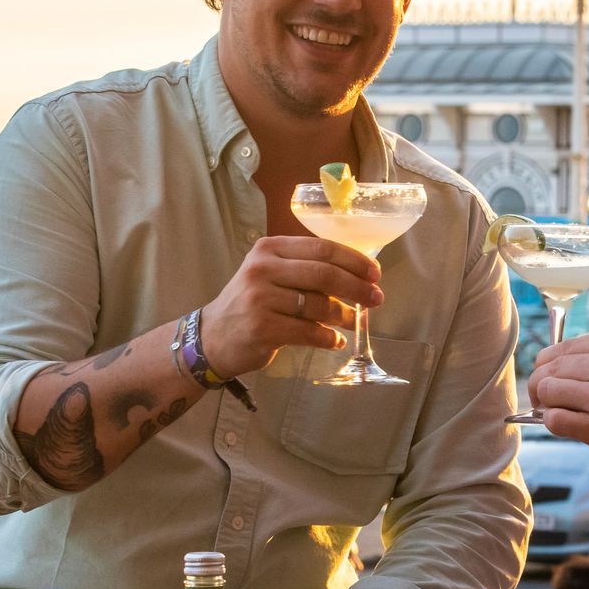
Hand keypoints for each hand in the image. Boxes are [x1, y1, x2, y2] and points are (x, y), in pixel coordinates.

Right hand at [202, 236, 382, 381]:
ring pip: (318, 304)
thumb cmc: (250, 304)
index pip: (321, 248)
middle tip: (376, 299)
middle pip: (324, 273)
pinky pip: (308, 332)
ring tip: (354, 322)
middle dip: (357, 287)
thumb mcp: (270, 275)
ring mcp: (260, 299)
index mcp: (269, 249)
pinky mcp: (262, 328)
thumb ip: (304, 269)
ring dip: (344, 315)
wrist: (212, 337)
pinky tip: (334, 340)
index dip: (354, 260)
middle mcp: (262, 269)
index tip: (375, 273)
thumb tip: (356, 276)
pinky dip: (327, 337)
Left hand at [526, 324, 588, 467]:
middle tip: (544, 397)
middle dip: (541, 383)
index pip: (562, 346)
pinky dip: (553, 422)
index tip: (551, 376)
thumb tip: (567, 360)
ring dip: (545, 403)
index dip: (549, 364)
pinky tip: (566, 425)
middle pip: (549, 367)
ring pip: (548, 391)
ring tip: (554, 411)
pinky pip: (555, 420)